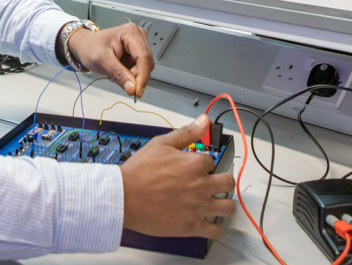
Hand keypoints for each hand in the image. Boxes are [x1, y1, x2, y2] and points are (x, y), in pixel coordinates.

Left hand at [66, 21, 152, 97]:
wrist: (84, 45)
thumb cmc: (90, 46)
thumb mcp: (101, 60)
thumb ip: (118, 74)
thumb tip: (132, 88)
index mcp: (131, 32)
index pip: (143, 57)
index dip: (142, 76)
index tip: (137, 92)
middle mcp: (138, 36)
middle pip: (146, 64)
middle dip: (134, 77)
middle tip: (118, 81)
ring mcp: (139, 45)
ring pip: (144, 68)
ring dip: (131, 76)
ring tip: (114, 73)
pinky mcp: (137, 53)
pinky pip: (140, 70)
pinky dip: (129, 75)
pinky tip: (118, 72)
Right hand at [120, 115, 235, 238]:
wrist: (123, 197)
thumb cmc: (139, 172)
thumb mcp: (161, 144)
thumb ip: (186, 133)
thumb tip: (204, 120)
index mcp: (195, 164)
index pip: (211, 161)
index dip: (203, 164)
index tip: (194, 168)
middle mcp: (201, 185)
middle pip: (228, 182)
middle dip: (222, 181)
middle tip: (213, 184)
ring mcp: (198, 207)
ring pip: (228, 207)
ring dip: (224, 204)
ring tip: (215, 203)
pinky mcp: (192, 226)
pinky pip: (215, 231)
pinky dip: (214, 228)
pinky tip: (207, 222)